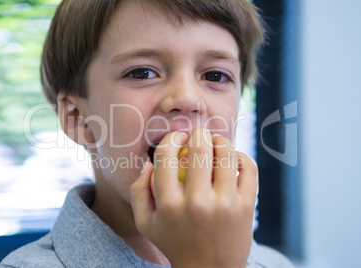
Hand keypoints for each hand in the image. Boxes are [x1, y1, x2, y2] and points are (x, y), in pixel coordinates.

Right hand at [130, 128, 257, 267]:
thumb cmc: (175, 242)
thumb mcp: (145, 223)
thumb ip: (139, 191)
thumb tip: (149, 162)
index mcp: (169, 205)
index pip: (165, 155)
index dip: (171, 138)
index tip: (176, 138)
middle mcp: (196, 203)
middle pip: (199, 148)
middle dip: (197, 132)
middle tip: (198, 135)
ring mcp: (224, 205)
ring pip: (227, 154)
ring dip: (220, 141)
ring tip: (216, 143)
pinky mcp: (246, 207)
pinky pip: (248, 169)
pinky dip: (242, 157)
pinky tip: (234, 159)